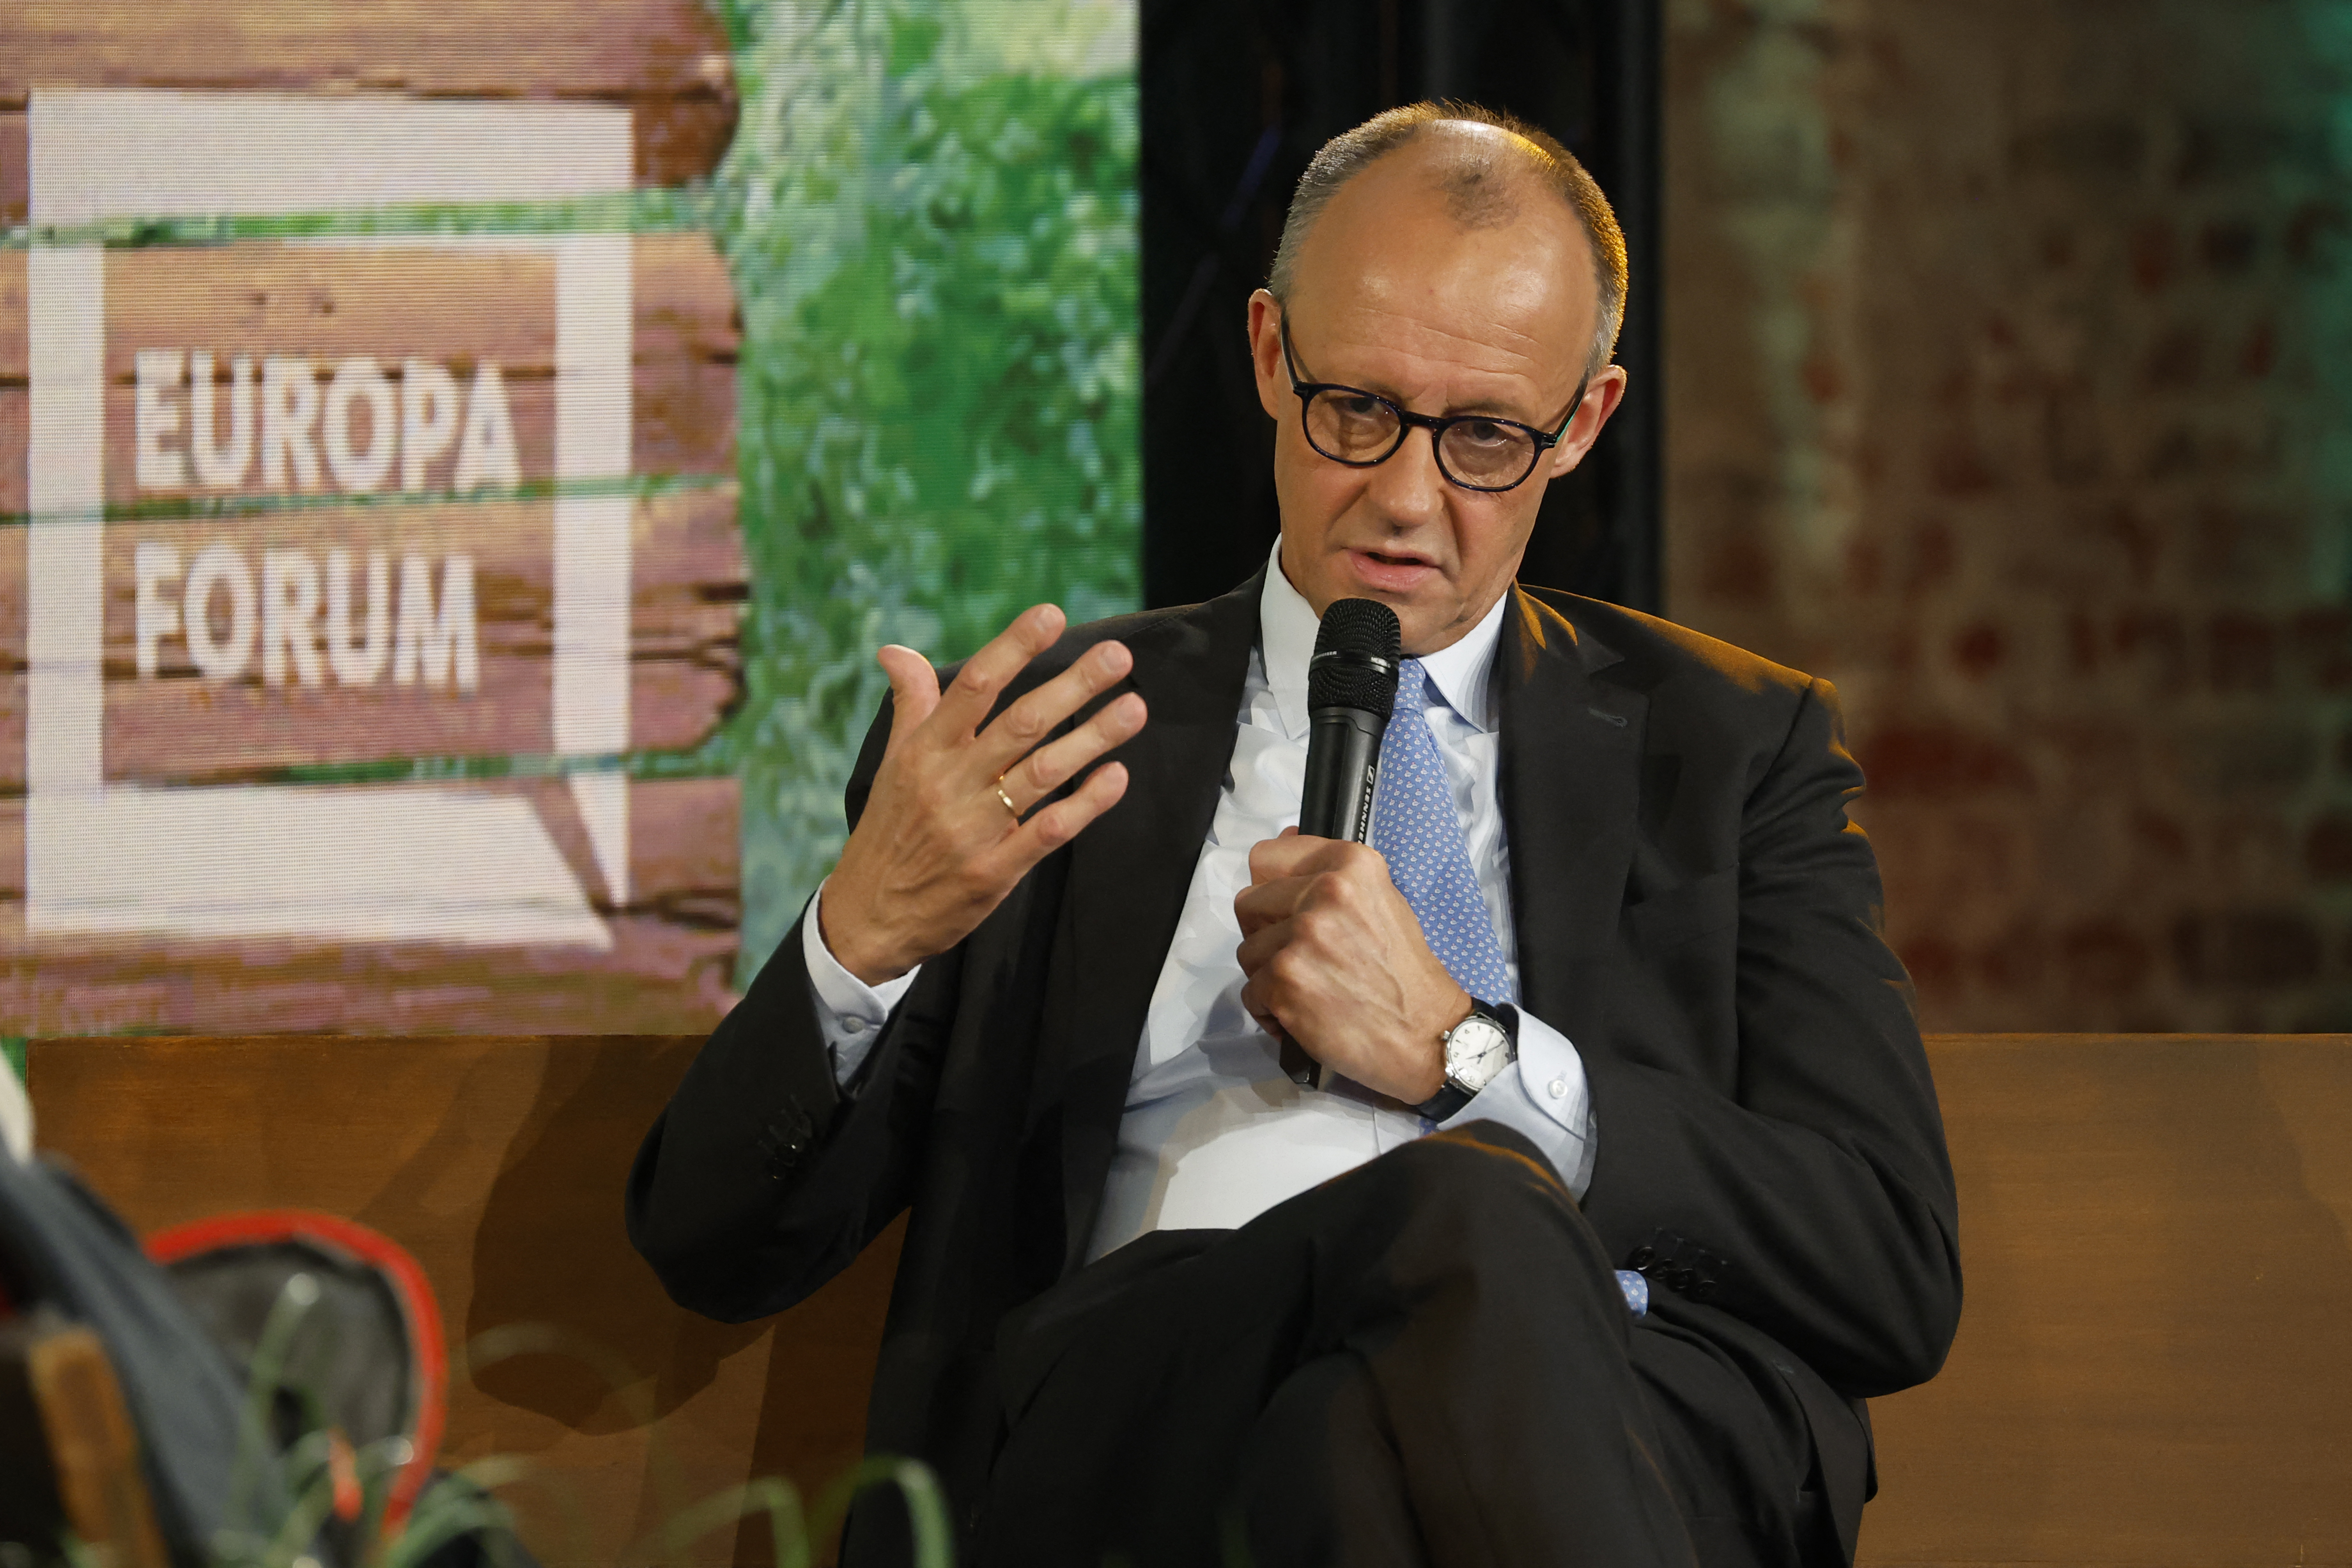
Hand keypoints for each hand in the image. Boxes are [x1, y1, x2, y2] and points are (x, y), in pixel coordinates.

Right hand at [822, 605, 1146, 984]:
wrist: (868, 917)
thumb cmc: (889, 831)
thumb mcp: (893, 764)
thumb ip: (911, 704)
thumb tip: (896, 650)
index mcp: (924, 751)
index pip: (973, 686)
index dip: (1013, 648)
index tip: (1051, 614)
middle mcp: (949, 783)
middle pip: (1019, 723)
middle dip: (1072, 686)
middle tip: (1118, 657)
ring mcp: (974, 828)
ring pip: (1041, 772)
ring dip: (1092, 739)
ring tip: (1134, 709)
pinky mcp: (995, 871)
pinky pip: (1048, 831)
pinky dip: (1084, 803)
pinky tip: (1116, 777)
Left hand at [1233, 830, 1470, 1103]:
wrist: (1427, 1033)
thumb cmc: (1405, 973)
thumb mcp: (1379, 902)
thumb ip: (1329, 874)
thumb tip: (1284, 840)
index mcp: (1351, 865)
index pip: (1267, 857)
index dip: (1270, 887)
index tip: (1286, 909)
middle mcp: (1325, 893)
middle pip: (1249, 903)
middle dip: (1266, 933)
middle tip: (1301, 956)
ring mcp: (1303, 936)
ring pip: (1248, 951)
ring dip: (1270, 975)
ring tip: (1310, 988)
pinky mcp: (1286, 980)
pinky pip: (1250, 992)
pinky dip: (1271, 1011)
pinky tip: (1304, 1015)